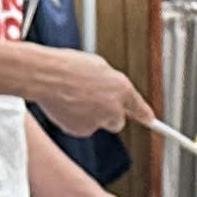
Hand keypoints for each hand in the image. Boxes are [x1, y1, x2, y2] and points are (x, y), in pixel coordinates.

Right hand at [16, 43, 153, 135]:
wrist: (46, 76)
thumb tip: (112, 90)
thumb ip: (111, 82)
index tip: (150, 119)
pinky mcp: (83, 130)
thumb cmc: (68, 66)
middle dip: (109, 114)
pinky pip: (82, 128)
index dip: (145, 114)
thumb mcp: (98, 67)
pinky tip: (66, 105)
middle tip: (93, 102)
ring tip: (74, 98)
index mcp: (122, 87)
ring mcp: (99, 120)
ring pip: (98, 124)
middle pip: (118, 120)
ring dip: (90, 115)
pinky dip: (76, 120)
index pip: (139, 106)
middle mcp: (115, 107)